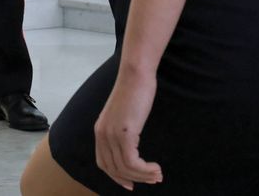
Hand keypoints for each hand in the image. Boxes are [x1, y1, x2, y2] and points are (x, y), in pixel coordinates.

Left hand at [94, 69, 162, 189]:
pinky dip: (145, 170)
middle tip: (152, 180)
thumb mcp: (124, 113)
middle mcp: (102, 134)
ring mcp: (111, 134)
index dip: (117, 177)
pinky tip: (156, 168)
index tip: (132, 184)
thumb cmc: (135, 90)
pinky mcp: (124, 133)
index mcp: (100, 130)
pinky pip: (132, 162)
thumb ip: (123, 129)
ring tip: (158, 175)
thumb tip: (132, 144)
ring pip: (125, 168)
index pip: (104, 163)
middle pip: (114, 169)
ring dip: (143, 176)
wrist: (136, 73)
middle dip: (134, 180)